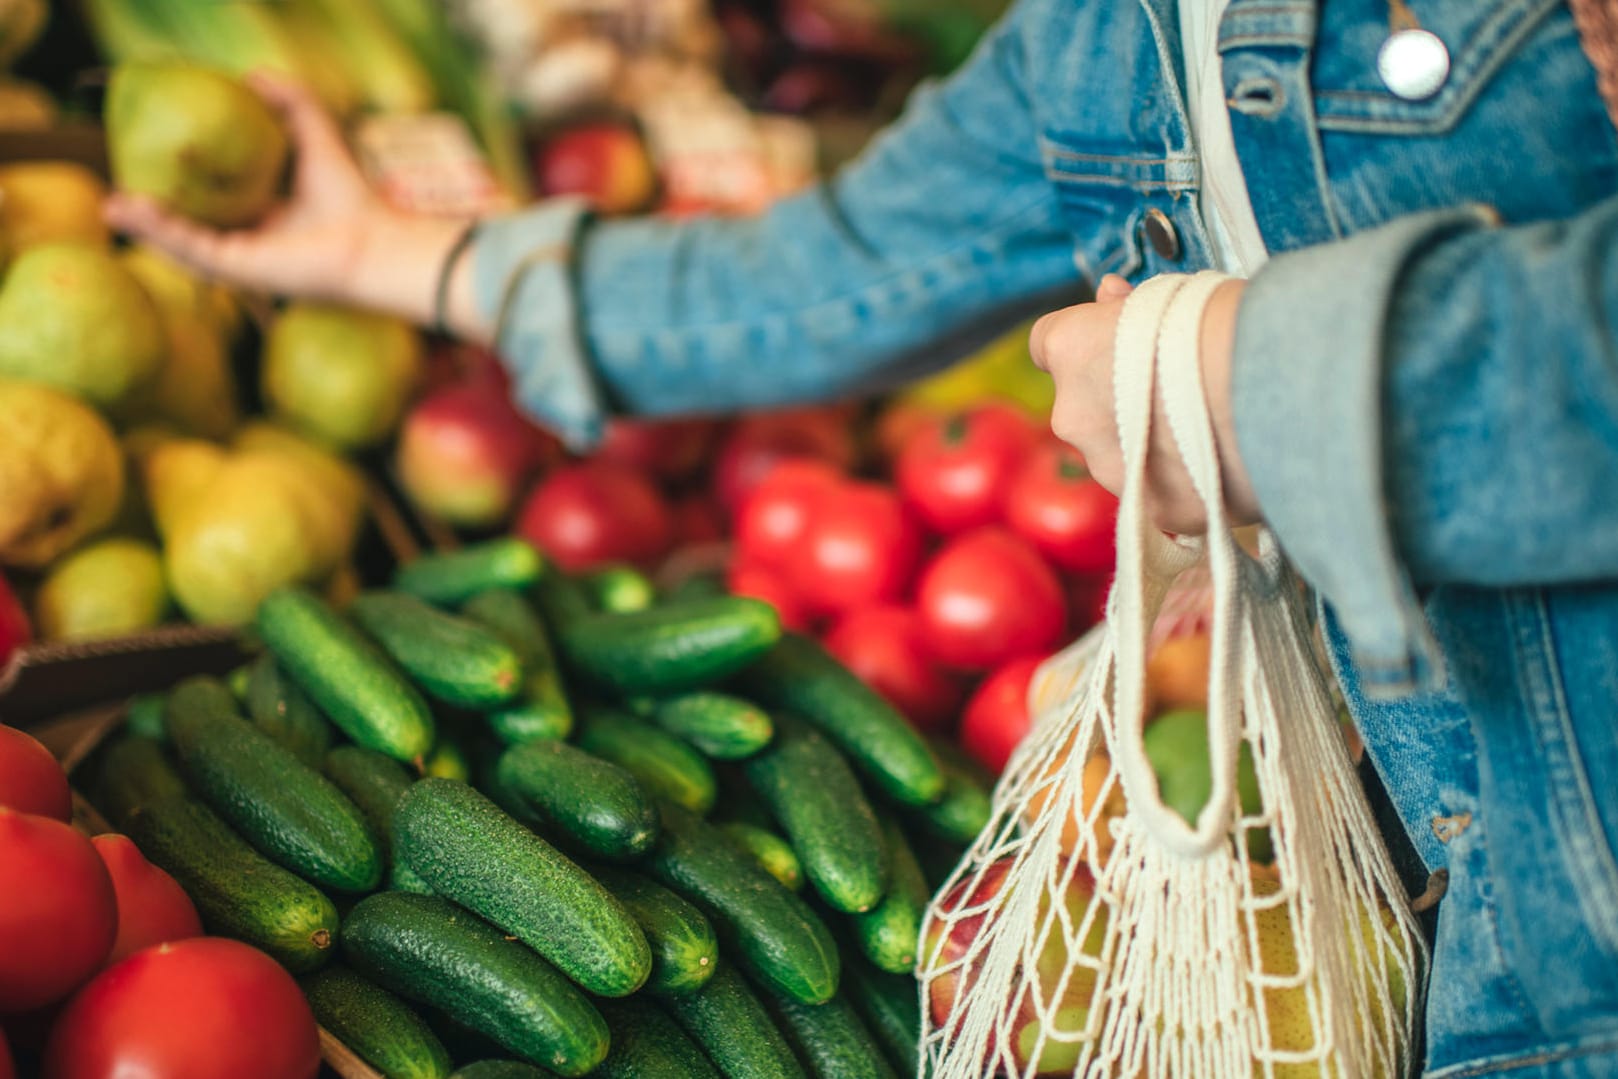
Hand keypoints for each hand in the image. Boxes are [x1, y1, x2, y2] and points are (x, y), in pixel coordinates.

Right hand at [103, 73, 481, 333]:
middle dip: (151, 213)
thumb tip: (254, 74)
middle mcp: (249, 240)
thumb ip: (292, 102)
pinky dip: (160, 232)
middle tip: (117, 189)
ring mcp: (240, 259)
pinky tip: (133, 211)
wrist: (371, 242)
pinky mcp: (238, 271)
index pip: (212, 202)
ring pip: (180, 243)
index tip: (148, 160)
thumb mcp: (316, 135)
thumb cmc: (351, 196)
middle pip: (189, 227)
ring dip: (145, 225)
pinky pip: (189, 250)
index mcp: (264, 216)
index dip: (180, 184)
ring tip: (111, 203)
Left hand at [1029, 274, 1260, 533]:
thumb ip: (1126, 307)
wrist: (1276, 393)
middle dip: (1120, 400)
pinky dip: (1186, 483)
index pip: (1048, 345)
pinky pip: (1162, 494)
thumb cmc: (1227, 327)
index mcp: (1071, 350)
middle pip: (1086, 407)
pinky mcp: (1153, 511)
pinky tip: (1226, 463)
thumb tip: (1110, 297)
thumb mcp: (1171, 296)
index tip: (1111, 343)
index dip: (1083, 345)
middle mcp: (1074, 415)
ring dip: (1151, 445)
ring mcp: (1109, 469)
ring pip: (1120, 455)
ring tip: (1212, 427)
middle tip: (1179, 388)